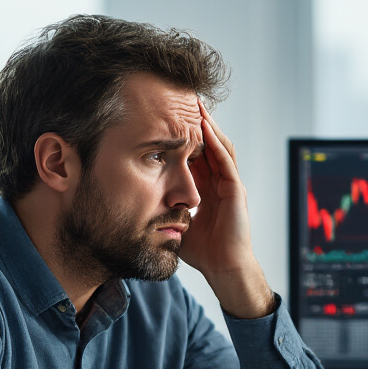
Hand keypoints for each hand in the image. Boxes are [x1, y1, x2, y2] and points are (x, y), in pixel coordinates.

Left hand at [179, 102, 274, 317]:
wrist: (224, 270)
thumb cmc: (203, 252)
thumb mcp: (175, 222)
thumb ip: (161, 208)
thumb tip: (131, 201)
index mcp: (206, 187)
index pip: (194, 153)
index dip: (182, 135)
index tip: (166, 116)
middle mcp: (219, 182)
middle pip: (208, 143)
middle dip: (196, 121)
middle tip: (180, 98)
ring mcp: (230, 184)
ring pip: (219, 146)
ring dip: (207, 125)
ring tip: (195, 104)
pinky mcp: (236, 191)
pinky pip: (226, 161)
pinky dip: (215, 143)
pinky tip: (205, 127)